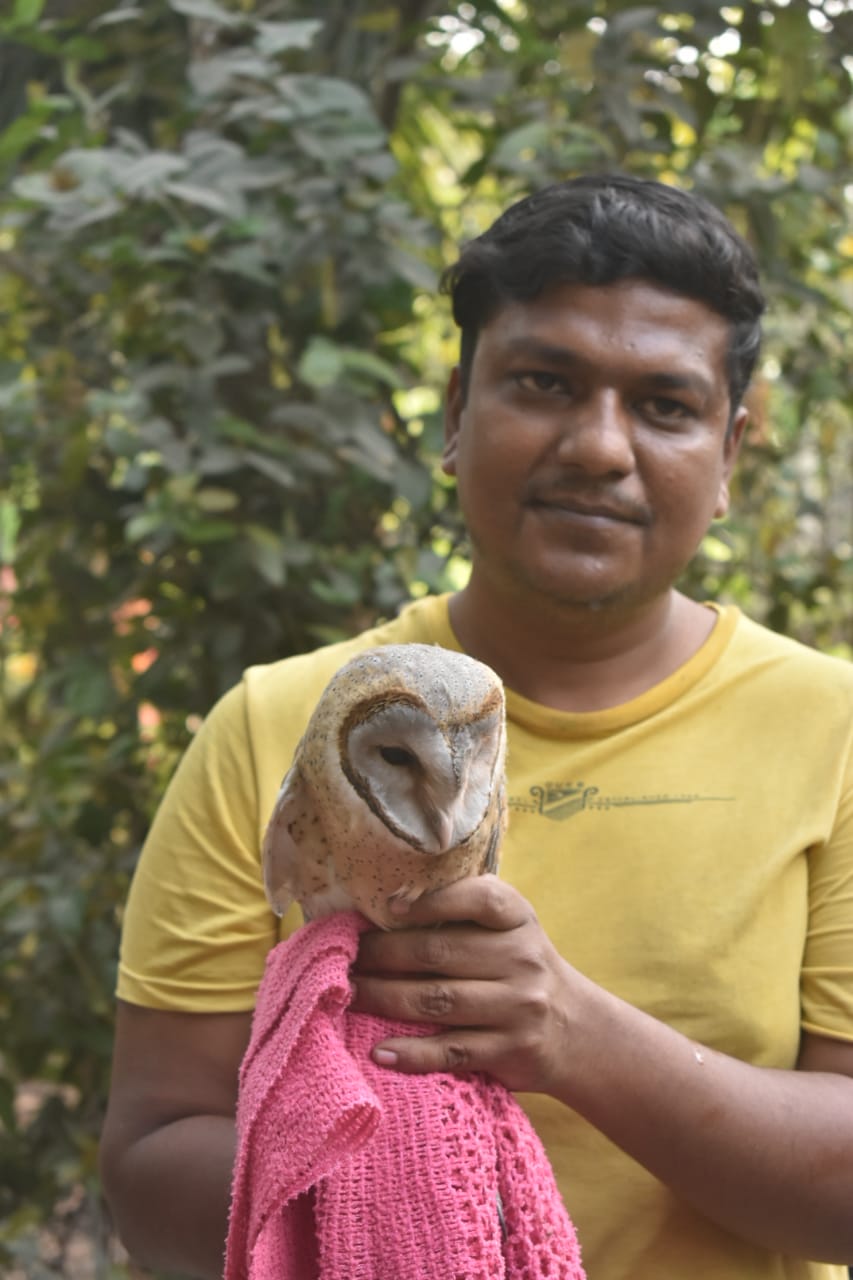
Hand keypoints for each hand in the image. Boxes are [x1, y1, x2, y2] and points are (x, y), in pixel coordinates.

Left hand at [350, 874, 574, 1092]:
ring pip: (437, 1001)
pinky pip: (451, 1051)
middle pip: (440, 952)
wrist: (575, 1029)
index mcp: (518, 919)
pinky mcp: (509, 1051)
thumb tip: (389, 902)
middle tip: (345, 956)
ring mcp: (518, 1007)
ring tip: (349, 994)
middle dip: (384, 954)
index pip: (479, 899)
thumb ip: (465, 911)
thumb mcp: (510, 928)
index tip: (388, 906)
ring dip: (384, 997)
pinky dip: (411, 1053)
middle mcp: (522, 959)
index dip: (432, 901)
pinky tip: (379, 1051)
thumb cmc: (521, 967)